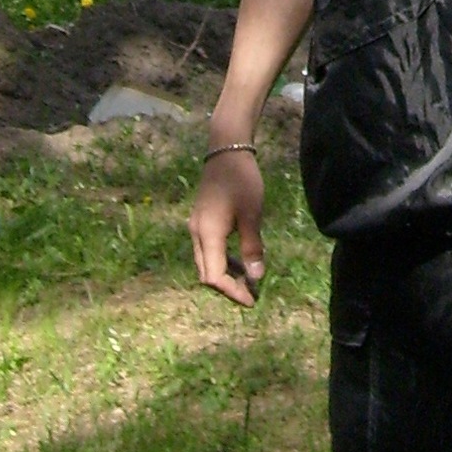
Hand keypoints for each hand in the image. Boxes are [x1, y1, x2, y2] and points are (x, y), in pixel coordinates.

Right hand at [188, 150, 265, 306]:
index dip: (232, 291)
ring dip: (225, 274)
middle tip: (251, 293)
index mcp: (207, 234)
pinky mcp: (201, 221)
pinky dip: (222, 260)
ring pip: (205, 262)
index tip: (252, 299)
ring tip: (248, 278)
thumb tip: (255, 277)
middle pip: (206, 273)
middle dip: (227, 287)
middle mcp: (196, 234)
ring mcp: (196, 227)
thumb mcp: (252, 215)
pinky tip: (240, 259)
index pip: (214, 276)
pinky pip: (207, 250)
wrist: (226, 151)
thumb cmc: (242, 181)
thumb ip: (251, 247)